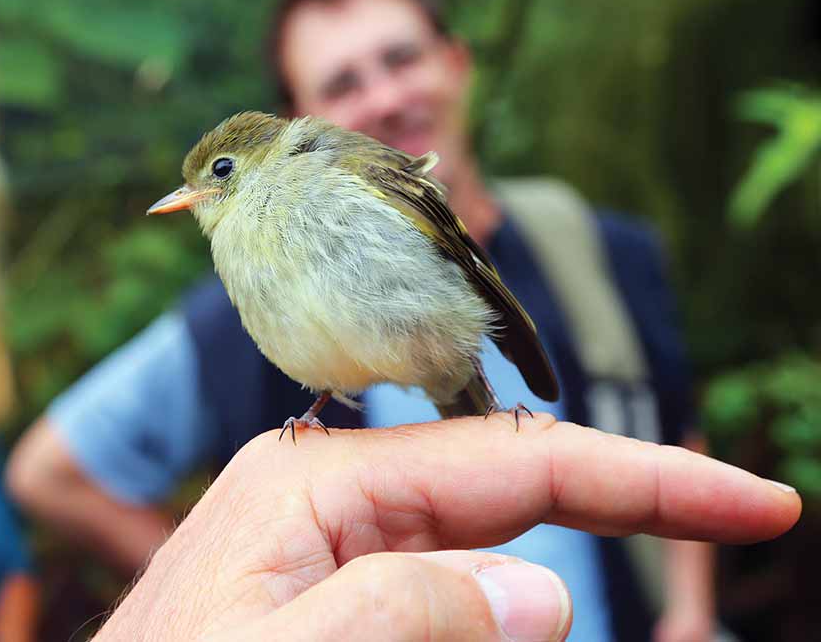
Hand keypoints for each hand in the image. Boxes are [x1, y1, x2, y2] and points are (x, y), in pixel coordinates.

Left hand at [94, 415, 799, 640]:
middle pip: (510, 481)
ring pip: (483, 540)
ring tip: (629, 537)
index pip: (515, 459)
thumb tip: (544, 595)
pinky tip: (512, 602)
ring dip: (556, 559)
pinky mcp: (330, 580)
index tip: (753, 502)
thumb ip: (400, 615)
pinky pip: (440, 582)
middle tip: (736, 515)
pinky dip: (494, 596)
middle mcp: (332, 486)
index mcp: (321, 477)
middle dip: (624, 499)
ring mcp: (331, 531)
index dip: (644, 477)